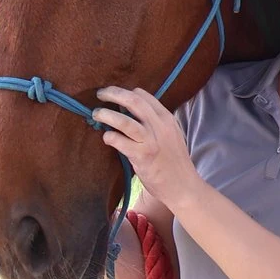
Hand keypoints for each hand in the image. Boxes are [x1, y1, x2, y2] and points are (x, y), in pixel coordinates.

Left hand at [93, 87, 201, 210]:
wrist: (183, 185)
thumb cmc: (174, 162)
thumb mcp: (171, 135)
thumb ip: (155, 123)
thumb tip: (130, 111)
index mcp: (167, 119)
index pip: (144, 96)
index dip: (126, 92)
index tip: (115, 96)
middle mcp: (160, 127)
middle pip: (133, 101)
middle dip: (113, 94)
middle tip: (100, 95)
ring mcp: (151, 142)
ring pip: (124, 121)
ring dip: (106, 114)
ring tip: (96, 114)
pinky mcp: (142, 157)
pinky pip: (120, 141)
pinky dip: (109, 137)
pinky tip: (107, 137)